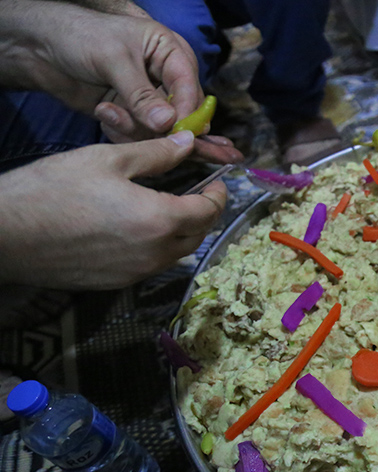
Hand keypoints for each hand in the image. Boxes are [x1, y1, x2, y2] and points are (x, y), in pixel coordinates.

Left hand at [0, 2, 242, 163]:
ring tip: (107, 111)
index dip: (188, 113)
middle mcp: (166, 78)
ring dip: (134, 128)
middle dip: (165, 129)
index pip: (191, 88)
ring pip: (160, 131)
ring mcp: (149, 99)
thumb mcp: (114, 60)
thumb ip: (141, 95)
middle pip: (184, 116)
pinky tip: (102, 112)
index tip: (176, 132)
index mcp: (171, 53)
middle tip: (158, 134)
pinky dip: (121, 131)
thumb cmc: (80, 36)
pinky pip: (139, 136)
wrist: (39, 47)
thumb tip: (168, 124)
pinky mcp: (132, 115)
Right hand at [0, 131, 226, 289]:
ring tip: (170, 208)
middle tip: (196, 193)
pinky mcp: (116, 283)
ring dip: (182, 232)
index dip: (218, 195)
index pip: (209, 211)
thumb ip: (155, 154)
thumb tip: (187, 143)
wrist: (6, 234)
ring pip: (177, 253)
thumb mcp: (107, 160)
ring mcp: (136, 273)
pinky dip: (157, 247)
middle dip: (204, 214)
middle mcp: (155, 253)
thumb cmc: (52, 191)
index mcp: (159, 220)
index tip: (216, 182)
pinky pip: (151, 265)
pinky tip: (140, 228)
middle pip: (198, 236)